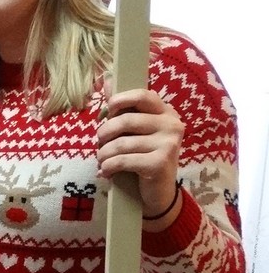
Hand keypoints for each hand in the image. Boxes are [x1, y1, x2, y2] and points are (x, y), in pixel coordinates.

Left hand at [96, 87, 182, 222]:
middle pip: (126, 121)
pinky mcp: (160, 163)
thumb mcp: (135, 133)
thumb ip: (123, 108)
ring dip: (103, 155)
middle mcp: (172, 125)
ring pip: (120, 144)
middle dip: (104, 134)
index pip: (143, 95)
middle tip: (99, 145)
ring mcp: (169, 144)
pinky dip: (108, 167)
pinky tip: (105, 172)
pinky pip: (123, 160)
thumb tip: (107, 79)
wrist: (157, 194)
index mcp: (166, 113)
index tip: (108, 109)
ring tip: (102, 161)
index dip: (121, 99)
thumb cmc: (143, 158)